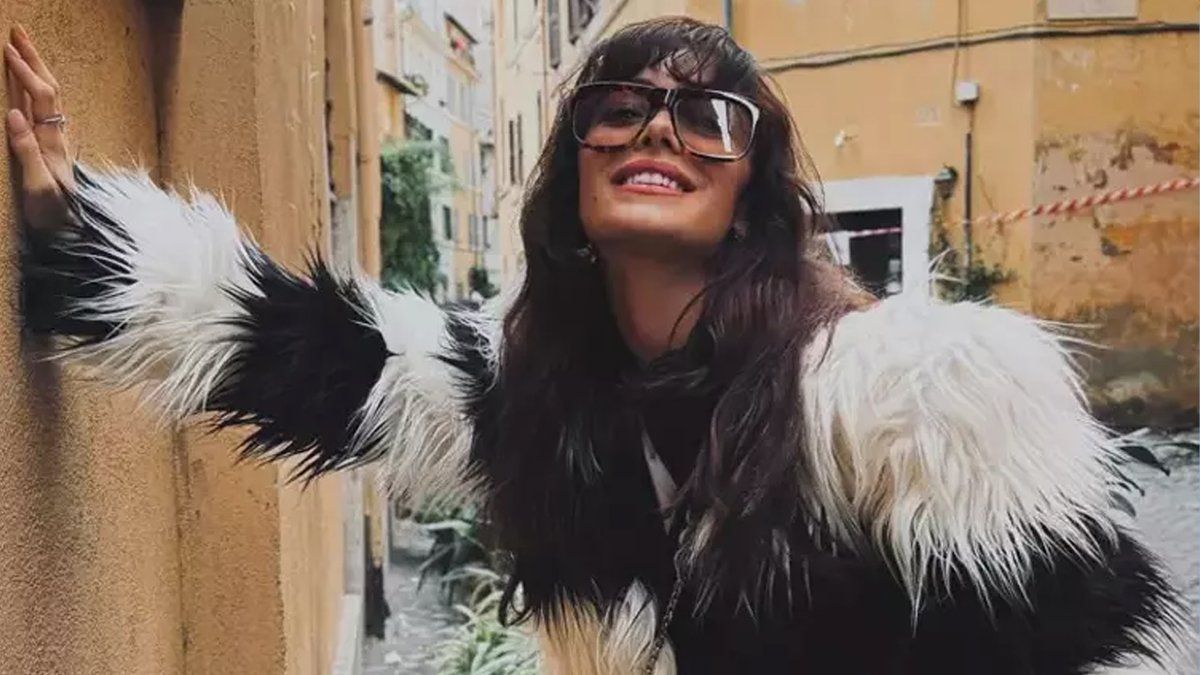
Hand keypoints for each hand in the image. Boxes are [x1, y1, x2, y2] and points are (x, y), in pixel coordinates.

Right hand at [5, 24, 72, 230]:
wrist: (68, 234)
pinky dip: (31, 91)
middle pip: (48, 89)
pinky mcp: (48, 150)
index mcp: (53, 142)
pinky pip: (41, 112)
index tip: (7, 50)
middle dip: (33, 60)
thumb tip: (14, 114)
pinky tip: (25, 87)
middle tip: (17, 32)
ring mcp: (53, 143)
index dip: (26, 72)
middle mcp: (56, 137)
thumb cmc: (53, 215)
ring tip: (20, 49)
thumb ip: (27, 151)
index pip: (43, 97)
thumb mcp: (38, 186)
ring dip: (33, 71)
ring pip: (46, 98)